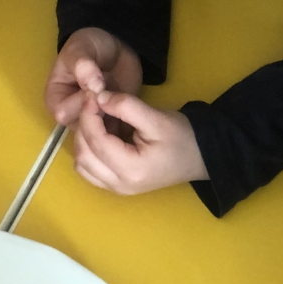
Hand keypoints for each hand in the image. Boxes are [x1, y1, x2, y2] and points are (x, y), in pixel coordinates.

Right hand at [43, 27, 142, 125]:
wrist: (116, 50)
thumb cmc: (90, 47)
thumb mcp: (81, 48)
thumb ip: (83, 65)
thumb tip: (93, 84)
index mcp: (56, 100)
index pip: (65, 112)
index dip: (83, 100)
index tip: (98, 83)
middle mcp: (71, 117)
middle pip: (84, 126)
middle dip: (102, 106)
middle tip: (111, 84)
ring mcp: (92, 124)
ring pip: (103, 133)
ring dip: (116, 113)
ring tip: (119, 91)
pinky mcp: (111, 126)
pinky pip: (120, 134)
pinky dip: (127, 121)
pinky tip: (130, 102)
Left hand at [72, 89, 207, 194]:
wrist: (201, 157)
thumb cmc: (183, 137)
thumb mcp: (157, 118)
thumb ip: (127, 106)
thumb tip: (98, 97)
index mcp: (131, 169)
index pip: (96, 141)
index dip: (88, 115)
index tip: (92, 95)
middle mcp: (119, 184)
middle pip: (83, 155)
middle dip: (84, 126)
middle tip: (94, 105)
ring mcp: (116, 188)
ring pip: (82, 164)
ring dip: (84, 139)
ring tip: (100, 119)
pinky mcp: (115, 186)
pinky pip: (89, 170)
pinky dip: (89, 150)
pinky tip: (103, 134)